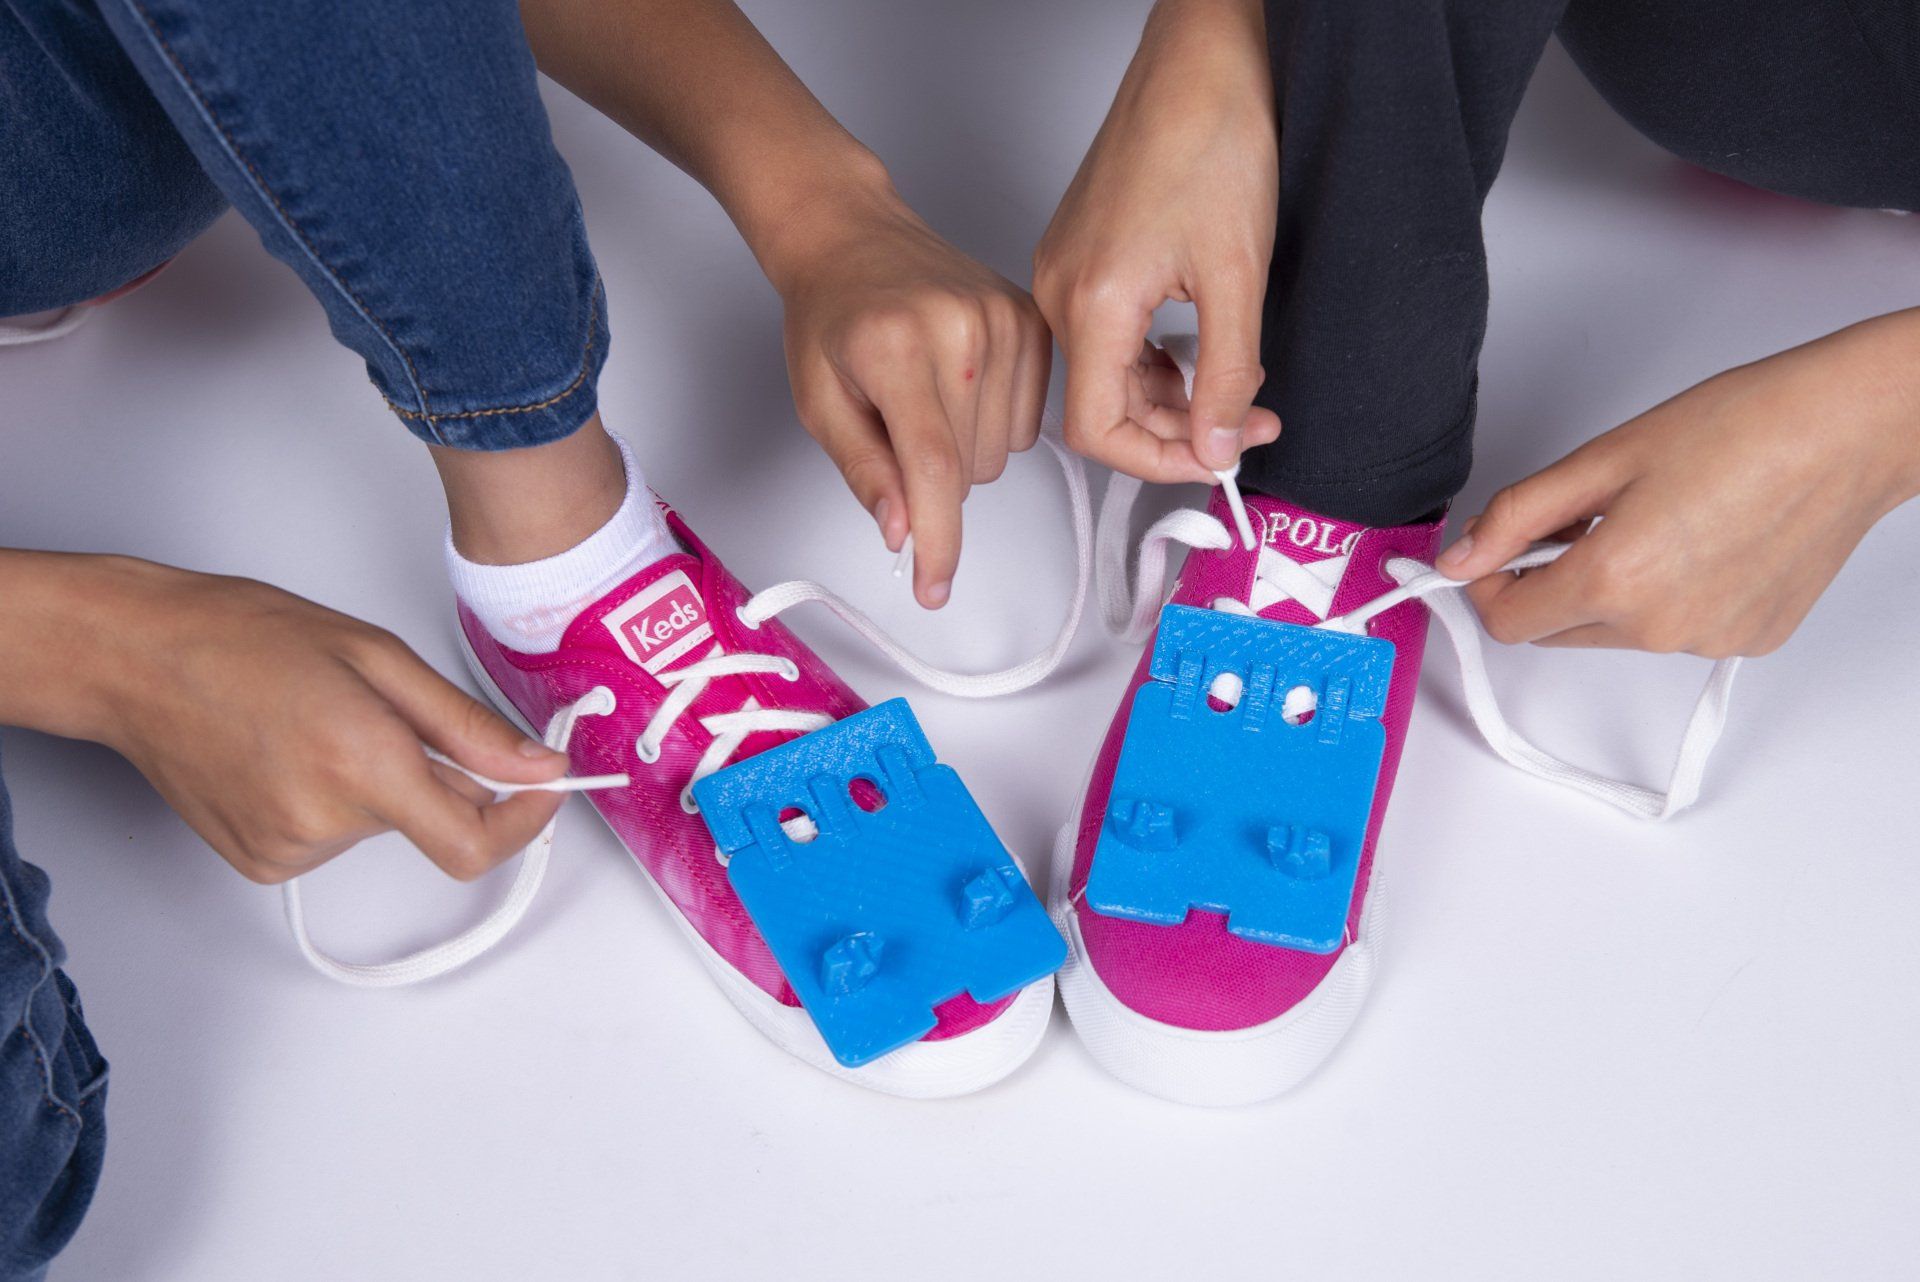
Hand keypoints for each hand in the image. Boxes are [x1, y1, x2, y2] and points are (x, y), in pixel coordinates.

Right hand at [69, 558, 569, 882]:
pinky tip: (293, 752)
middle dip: (437, 773)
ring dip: (380, 781)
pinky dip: (338, 799)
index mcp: (361, 763)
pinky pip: (338, 837)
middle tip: (386, 711)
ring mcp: (286, 850)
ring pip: (385, 825)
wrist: (135, 659)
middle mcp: (322, 821)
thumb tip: (538, 767)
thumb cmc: (243, 638)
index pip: (473, 845)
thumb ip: (467, 727)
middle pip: (433, 822)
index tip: (541, 786)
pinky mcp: (260, 862)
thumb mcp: (378, 656)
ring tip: (321, 722)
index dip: (523, 822)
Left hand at [765, 179, 1050, 608]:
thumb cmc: (829, 317)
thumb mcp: (819, 402)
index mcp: (896, 348)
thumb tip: (903, 532)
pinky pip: (1027, 422)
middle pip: (969, 470)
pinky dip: (991, 425)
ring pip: (1002, 454)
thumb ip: (864, 469)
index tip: (933, 588)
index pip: (933, 467)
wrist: (852, 236)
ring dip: (963, 453)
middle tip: (894, 428)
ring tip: (925, 400)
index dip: (938, 540)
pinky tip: (959, 387)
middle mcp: (961, 329)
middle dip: (932, 481)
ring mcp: (1006, 320)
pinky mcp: (1033, 322)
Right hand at [1033, 0, 1281, 481]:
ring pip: (1108, 372)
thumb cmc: (1210, 137)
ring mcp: (1067, 270)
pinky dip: (1153, 357)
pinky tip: (1200, 349)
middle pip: (1103, 405)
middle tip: (1248, 424)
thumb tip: (1217, 445)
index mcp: (1091, 301)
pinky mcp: (1083, 254)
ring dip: (1170, 394)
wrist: (1200, 58)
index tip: (1216, 459)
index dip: (1159, 461)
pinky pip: (1108, 334)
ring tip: (1235, 388)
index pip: (1098, 430)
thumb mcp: (1236, 276)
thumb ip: (1226, 375)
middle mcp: (1063, 290)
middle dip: (1179, 428)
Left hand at [1439, 311, 1919, 657]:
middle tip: (1585, 517)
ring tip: (1659, 519)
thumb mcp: (1603, 459)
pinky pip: (1676, 631)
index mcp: (1616, 581)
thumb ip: (1517, 516)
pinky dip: (1670, 596)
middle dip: (1550, 582)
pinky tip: (1703, 540)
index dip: (1490, 584)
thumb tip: (1460, 559)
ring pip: (1616, 633)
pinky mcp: (1748, 642)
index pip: (1508, 623)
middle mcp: (1661, 628)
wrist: (1849, 430)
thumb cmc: (1741, 427)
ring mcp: (1710, 642)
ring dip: (1612, 590)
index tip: (1499, 551)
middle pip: (1558, 632)